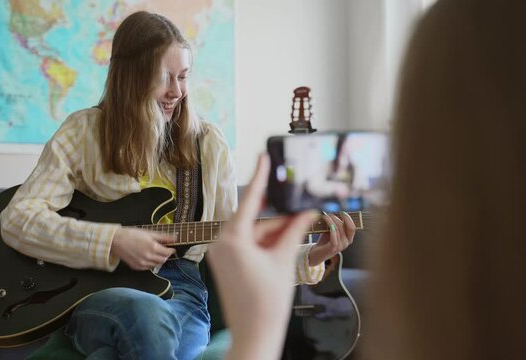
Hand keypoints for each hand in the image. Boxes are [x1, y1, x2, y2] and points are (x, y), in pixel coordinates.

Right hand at [110, 227, 175, 269]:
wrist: (116, 241)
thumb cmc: (132, 235)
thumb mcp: (149, 233)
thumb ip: (163, 237)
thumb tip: (175, 237)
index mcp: (153, 247)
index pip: (168, 252)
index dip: (171, 250)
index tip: (171, 247)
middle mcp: (148, 257)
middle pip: (163, 260)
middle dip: (165, 255)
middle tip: (164, 250)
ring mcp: (142, 264)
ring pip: (156, 265)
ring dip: (158, 260)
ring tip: (155, 252)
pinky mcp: (137, 267)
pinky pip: (148, 267)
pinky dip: (150, 263)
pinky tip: (147, 257)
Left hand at [207, 154, 317, 359]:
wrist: (255, 334)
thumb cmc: (266, 303)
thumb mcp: (284, 259)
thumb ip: (293, 230)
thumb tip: (305, 210)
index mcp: (232, 239)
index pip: (250, 200)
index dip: (259, 177)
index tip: (263, 157)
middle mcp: (221, 244)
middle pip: (254, 220)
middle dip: (277, 220)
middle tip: (299, 212)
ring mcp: (220, 255)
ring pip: (252, 233)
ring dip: (273, 234)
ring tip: (293, 240)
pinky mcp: (225, 264)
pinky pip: (246, 245)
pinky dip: (264, 245)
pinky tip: (280, 249)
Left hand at [308, 211, 355, 265]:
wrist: (316, 254)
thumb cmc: (324, 241)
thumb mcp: (331, 231)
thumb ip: (335, 225)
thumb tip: (334, 213)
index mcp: (348, 239)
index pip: (352, 227)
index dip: (348, 219)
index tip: (342, 212)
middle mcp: (346, 243)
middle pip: (344, 226)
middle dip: (336, 218)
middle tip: (329, 214)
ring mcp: (340, 246)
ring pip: (338, 229)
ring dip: (331, 220)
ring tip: (325, 216)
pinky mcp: (333, 248)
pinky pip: (333, 234)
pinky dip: (330, 226)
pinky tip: (326, 221)